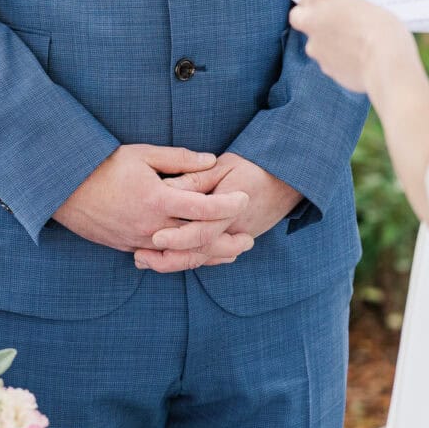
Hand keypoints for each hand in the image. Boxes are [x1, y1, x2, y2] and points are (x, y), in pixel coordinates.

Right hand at [51, 145, 248, 256]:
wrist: (65, 190)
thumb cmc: (104, 166)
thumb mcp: (143, 155)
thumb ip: (179, 159)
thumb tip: (211, 161)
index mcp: (158, 199)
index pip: (203, 207)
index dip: (228, 204)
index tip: (245, 198)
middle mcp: (152, 226)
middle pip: (198, 239)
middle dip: (227, 240)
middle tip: (249, 239)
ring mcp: (140, 241)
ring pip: (183, 255)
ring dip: (210, 255)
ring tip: (232, 253)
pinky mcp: (130, 248)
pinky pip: (164, 258)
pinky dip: (185, 258)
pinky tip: (197, 256)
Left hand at [136, 153, 300, 271]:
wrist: (289, 179)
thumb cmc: (255, 165)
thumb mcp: (225, 165)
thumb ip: (197, 177)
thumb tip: (169, 185)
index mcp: (230, 207)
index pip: (202, 229)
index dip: (178, 236)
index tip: (154, 238)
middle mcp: (234, 229)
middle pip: (199, 252)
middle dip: (168, 258)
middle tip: (139, 257)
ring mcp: (237, 238)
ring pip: (204, 259)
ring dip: (175, 262)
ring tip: (146, 260)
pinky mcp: (237, 240)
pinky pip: (213, 258)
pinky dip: (191, 260)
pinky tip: (171, 259)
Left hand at [288, 0, 417, 97]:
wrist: (386, 63)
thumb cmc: (383, 30)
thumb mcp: (367, 7)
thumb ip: (347, 9)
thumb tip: (345, 15)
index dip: (318, 1)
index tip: (328, 5)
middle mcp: (313, 22)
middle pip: (300, 18)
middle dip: (311, 20)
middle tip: (332, 23)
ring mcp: (316, 48)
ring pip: (314, 43)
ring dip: (327, 43)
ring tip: (353, 46)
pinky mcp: (325, 68)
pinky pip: (327, 61)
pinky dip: (337, 60)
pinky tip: (356, 61)